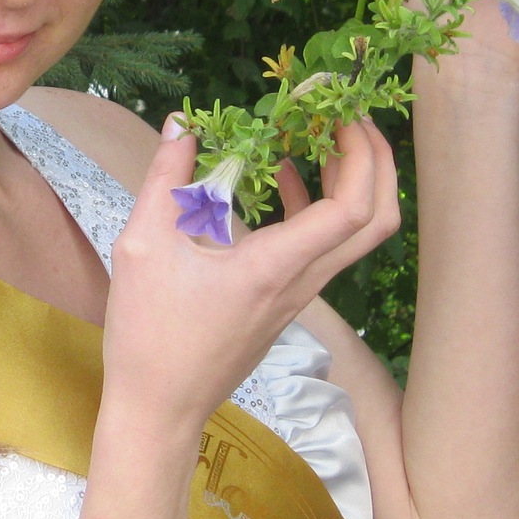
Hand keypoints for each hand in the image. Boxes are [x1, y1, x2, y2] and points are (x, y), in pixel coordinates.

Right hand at [98, 118, 400, 451]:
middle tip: (346, 113)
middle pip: (376, 221)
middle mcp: (301, 282)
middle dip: (376, 160)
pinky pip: (324, 247)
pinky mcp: (286, 302)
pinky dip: (319, 204)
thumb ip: (165, 179)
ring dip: (350, 179)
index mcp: (275, 267)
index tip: (335, 109)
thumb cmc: (147, 333)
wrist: (158, 409)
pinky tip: (284, 176)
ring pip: (354, 236)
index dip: (358, 152)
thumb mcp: (142, 246)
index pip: (351, 209)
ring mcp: (298, 296)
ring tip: (317, 132)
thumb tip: (180, 125)